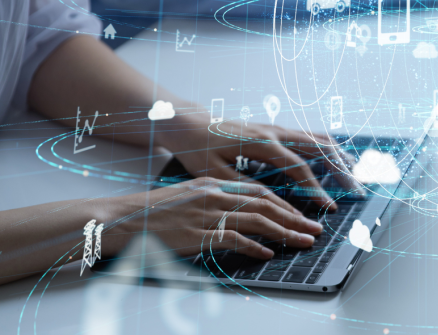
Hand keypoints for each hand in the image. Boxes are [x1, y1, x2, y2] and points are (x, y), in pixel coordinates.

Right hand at [108, 178, 324, 259]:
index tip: (303, 214)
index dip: (285, 204)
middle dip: (295, 218)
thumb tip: (242, 216)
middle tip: (314, 229)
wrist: (123, 219)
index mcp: (214, 183)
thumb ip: (216, 201)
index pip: (260, 191)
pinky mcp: (197, 234)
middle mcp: (214, 195)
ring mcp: (206, 214)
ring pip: (256, 221)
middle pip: (265, 205)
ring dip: (284, 233)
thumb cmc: (154, 212)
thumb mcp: (189, 196)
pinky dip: (254, 246)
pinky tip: (268, 253)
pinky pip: (233, 240)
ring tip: (303, 241)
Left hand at [162, 112, 359, 210]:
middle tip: (356, 191)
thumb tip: (271, 205)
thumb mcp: (215, 174)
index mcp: (261, 142)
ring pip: (318, 138)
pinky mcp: (277, 130)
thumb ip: (244, 188)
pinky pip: (309, 137)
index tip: (328, 209)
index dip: (316, 189)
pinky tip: (337, 162)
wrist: (190, 123)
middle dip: (341, 169)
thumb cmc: (199, 149)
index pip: (299, 167)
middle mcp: (275, 131)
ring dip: (339, 157)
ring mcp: (278, 128)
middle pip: (319, 147)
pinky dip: (327, 150)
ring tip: (355, 176)